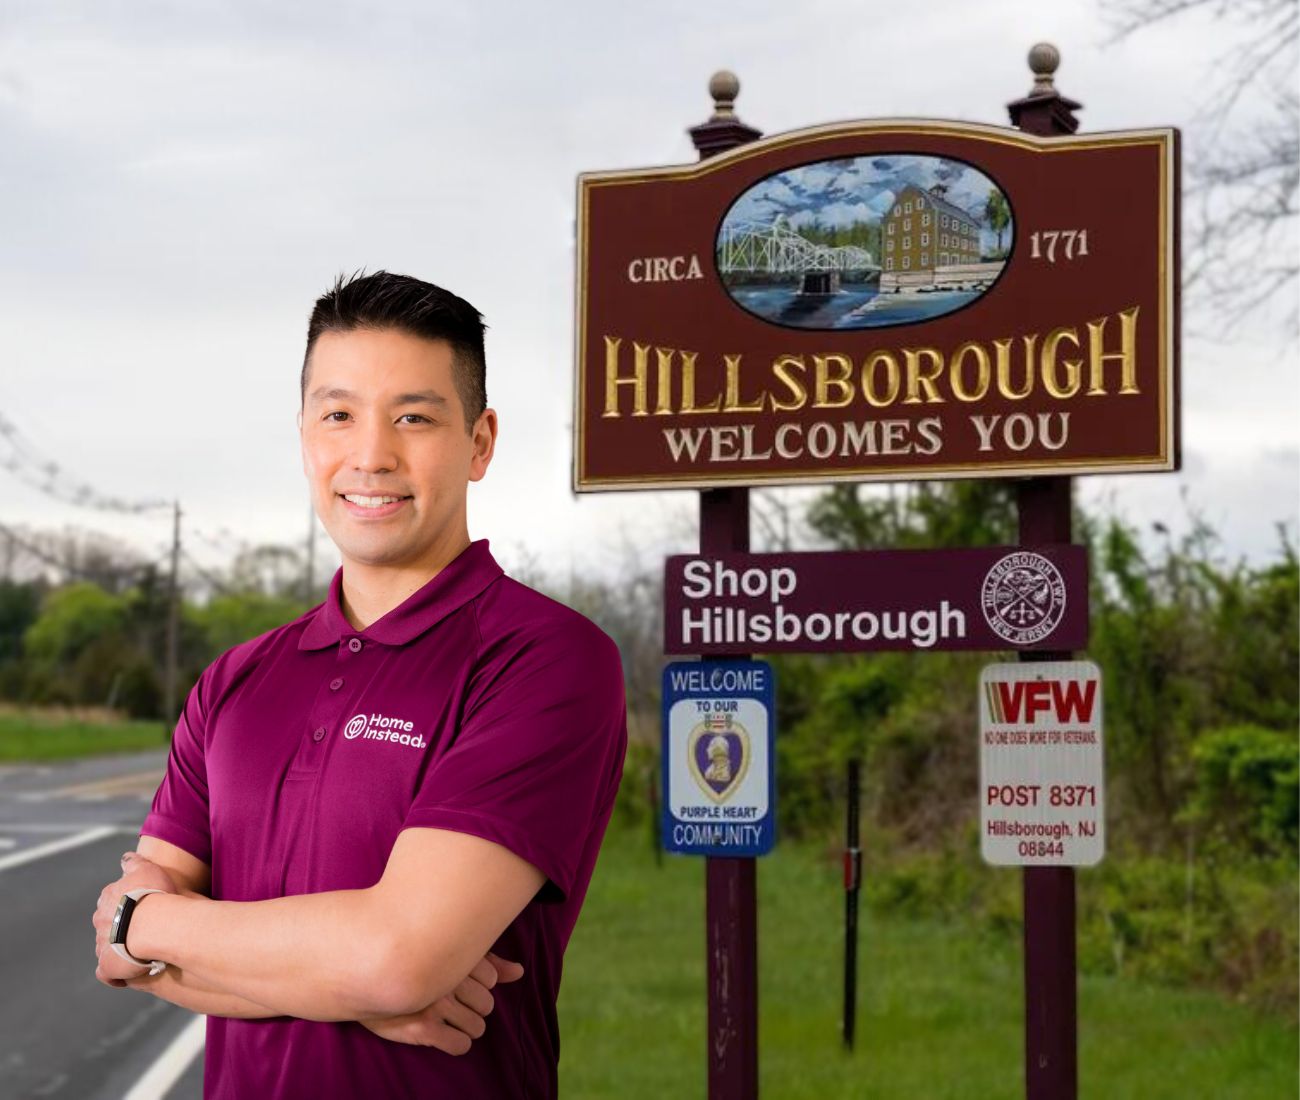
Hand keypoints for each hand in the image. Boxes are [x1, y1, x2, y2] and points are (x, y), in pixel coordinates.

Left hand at [93, 851, 178, 987]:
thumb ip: (133, 862)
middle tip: (144, 929)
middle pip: (107, 924)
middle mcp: (100, 921)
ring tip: (142, 951)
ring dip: (120, 949)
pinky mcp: (106, 966)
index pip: (112, 901)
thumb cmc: (151, 894)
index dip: (126, 904)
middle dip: (120, 927)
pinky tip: (129, 973)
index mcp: (108, 898)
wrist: (151, 925)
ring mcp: (102, 945)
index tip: (143, 907)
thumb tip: (125, 857)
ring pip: (108, 947)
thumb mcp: (146, 868)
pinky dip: (115, 974)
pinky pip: (107, 973)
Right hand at [358, 951, 524, 1054]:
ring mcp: (434, 1004)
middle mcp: (446, 979)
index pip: (492, 977)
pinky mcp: (422, 1028)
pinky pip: (460, 1044)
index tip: (458, 979)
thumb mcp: (449, 952)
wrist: (362, 972)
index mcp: (453, 955)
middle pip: (487, 1003)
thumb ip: (488, 960)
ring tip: (449, 1017)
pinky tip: (444, 1033)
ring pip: (478, 1025)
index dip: (479, 981)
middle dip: (475, 1004)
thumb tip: (519, 972)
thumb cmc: (412, 960)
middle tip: (453, 1000)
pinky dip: (458, 1042)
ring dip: (468, 1024)